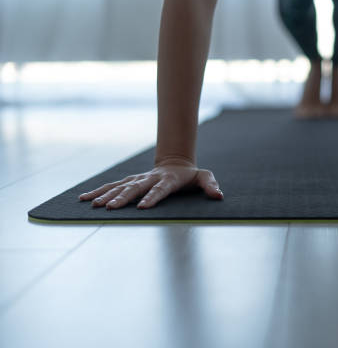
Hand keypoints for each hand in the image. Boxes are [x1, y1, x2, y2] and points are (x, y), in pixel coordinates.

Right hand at [78, 157, 222, 209]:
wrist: (175, 163)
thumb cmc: (190, 175)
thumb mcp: (204, 177)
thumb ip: (210, 185)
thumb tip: (219, 195)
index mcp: (168, 180)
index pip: (160, 190)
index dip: (153, 197)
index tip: (144, 207)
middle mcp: (150, 178)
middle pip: (135, 188)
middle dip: (123, 198)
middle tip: (110, 208)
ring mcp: (138, 179)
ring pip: (120, 187)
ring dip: (106, 196)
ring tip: (93, 205)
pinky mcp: (129, 181)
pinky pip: (112, 186)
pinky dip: (98, 191)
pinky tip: (84, 198)